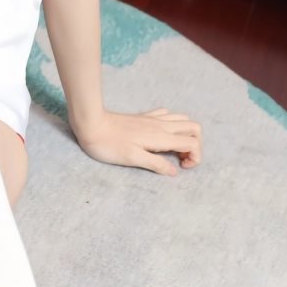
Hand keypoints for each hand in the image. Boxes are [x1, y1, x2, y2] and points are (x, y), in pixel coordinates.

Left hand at [74, 105, 200, 175]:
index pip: (193, 143)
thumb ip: (156, 164)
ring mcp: (153, 119)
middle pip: (193, 127)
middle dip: (195, 144)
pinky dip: (173, 125)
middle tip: (181, 158)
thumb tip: (174, 172)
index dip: (195, 157)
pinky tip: (162, 136)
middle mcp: (161, 125)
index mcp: (161, 137)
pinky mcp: (144, 117)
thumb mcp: (133, 159)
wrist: (91, 124)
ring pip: (183, 119)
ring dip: (186, 134)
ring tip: (173, 149)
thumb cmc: (109, 145)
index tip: (181, 167)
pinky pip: (168, 115)